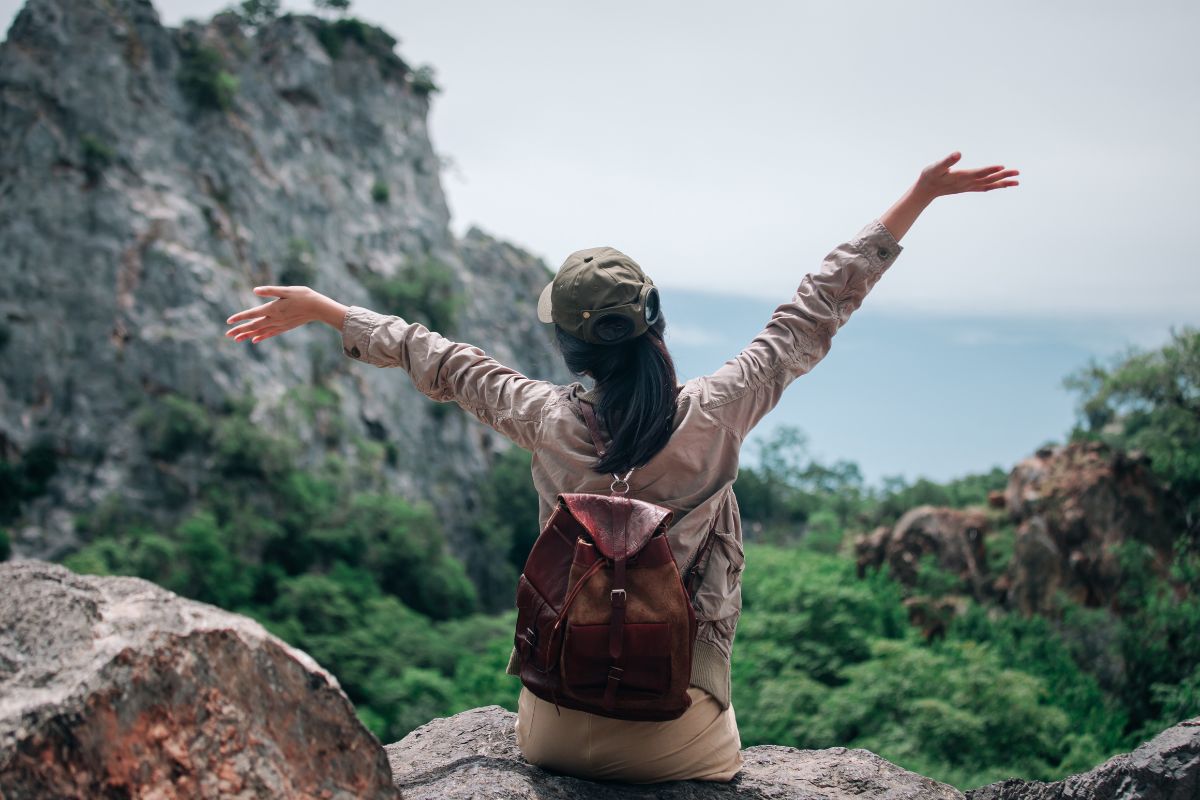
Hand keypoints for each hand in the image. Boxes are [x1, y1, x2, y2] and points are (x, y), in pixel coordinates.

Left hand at [225, 286, 344, 343]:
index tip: (228, 321)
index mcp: (272, 308)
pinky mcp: (285, 327)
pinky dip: (261, 337)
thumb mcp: (286, 290)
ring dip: (247, 335)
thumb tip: (255, 290)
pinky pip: (270, 334)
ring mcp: (280, 325)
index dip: (240, 317)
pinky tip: (255, 340)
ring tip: (236, 340)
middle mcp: (274, 319)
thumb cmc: (303, 295)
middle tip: (227, 335)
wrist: (318, 308)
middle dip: (240, 330)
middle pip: (253, 326)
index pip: (252, 314)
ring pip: (260, 332)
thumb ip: (270, 290)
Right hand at [914, 151, 1019, 200]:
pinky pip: (984, 187)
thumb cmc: (929, 176)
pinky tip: (1001, 185)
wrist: (925, 191)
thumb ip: (947, 160)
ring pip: (989, 185)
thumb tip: (958, 153)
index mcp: (962, 176)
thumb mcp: (935, 166)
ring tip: (1016, 182)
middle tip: (1017, 172)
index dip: (991, 169)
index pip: (979, 173)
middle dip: (1003, 176)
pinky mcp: (968, 188)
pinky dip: (994, 186)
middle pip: (989, 179)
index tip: (1003, 167)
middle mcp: (968, 183)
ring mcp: (969, 186)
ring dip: (1003, 183)